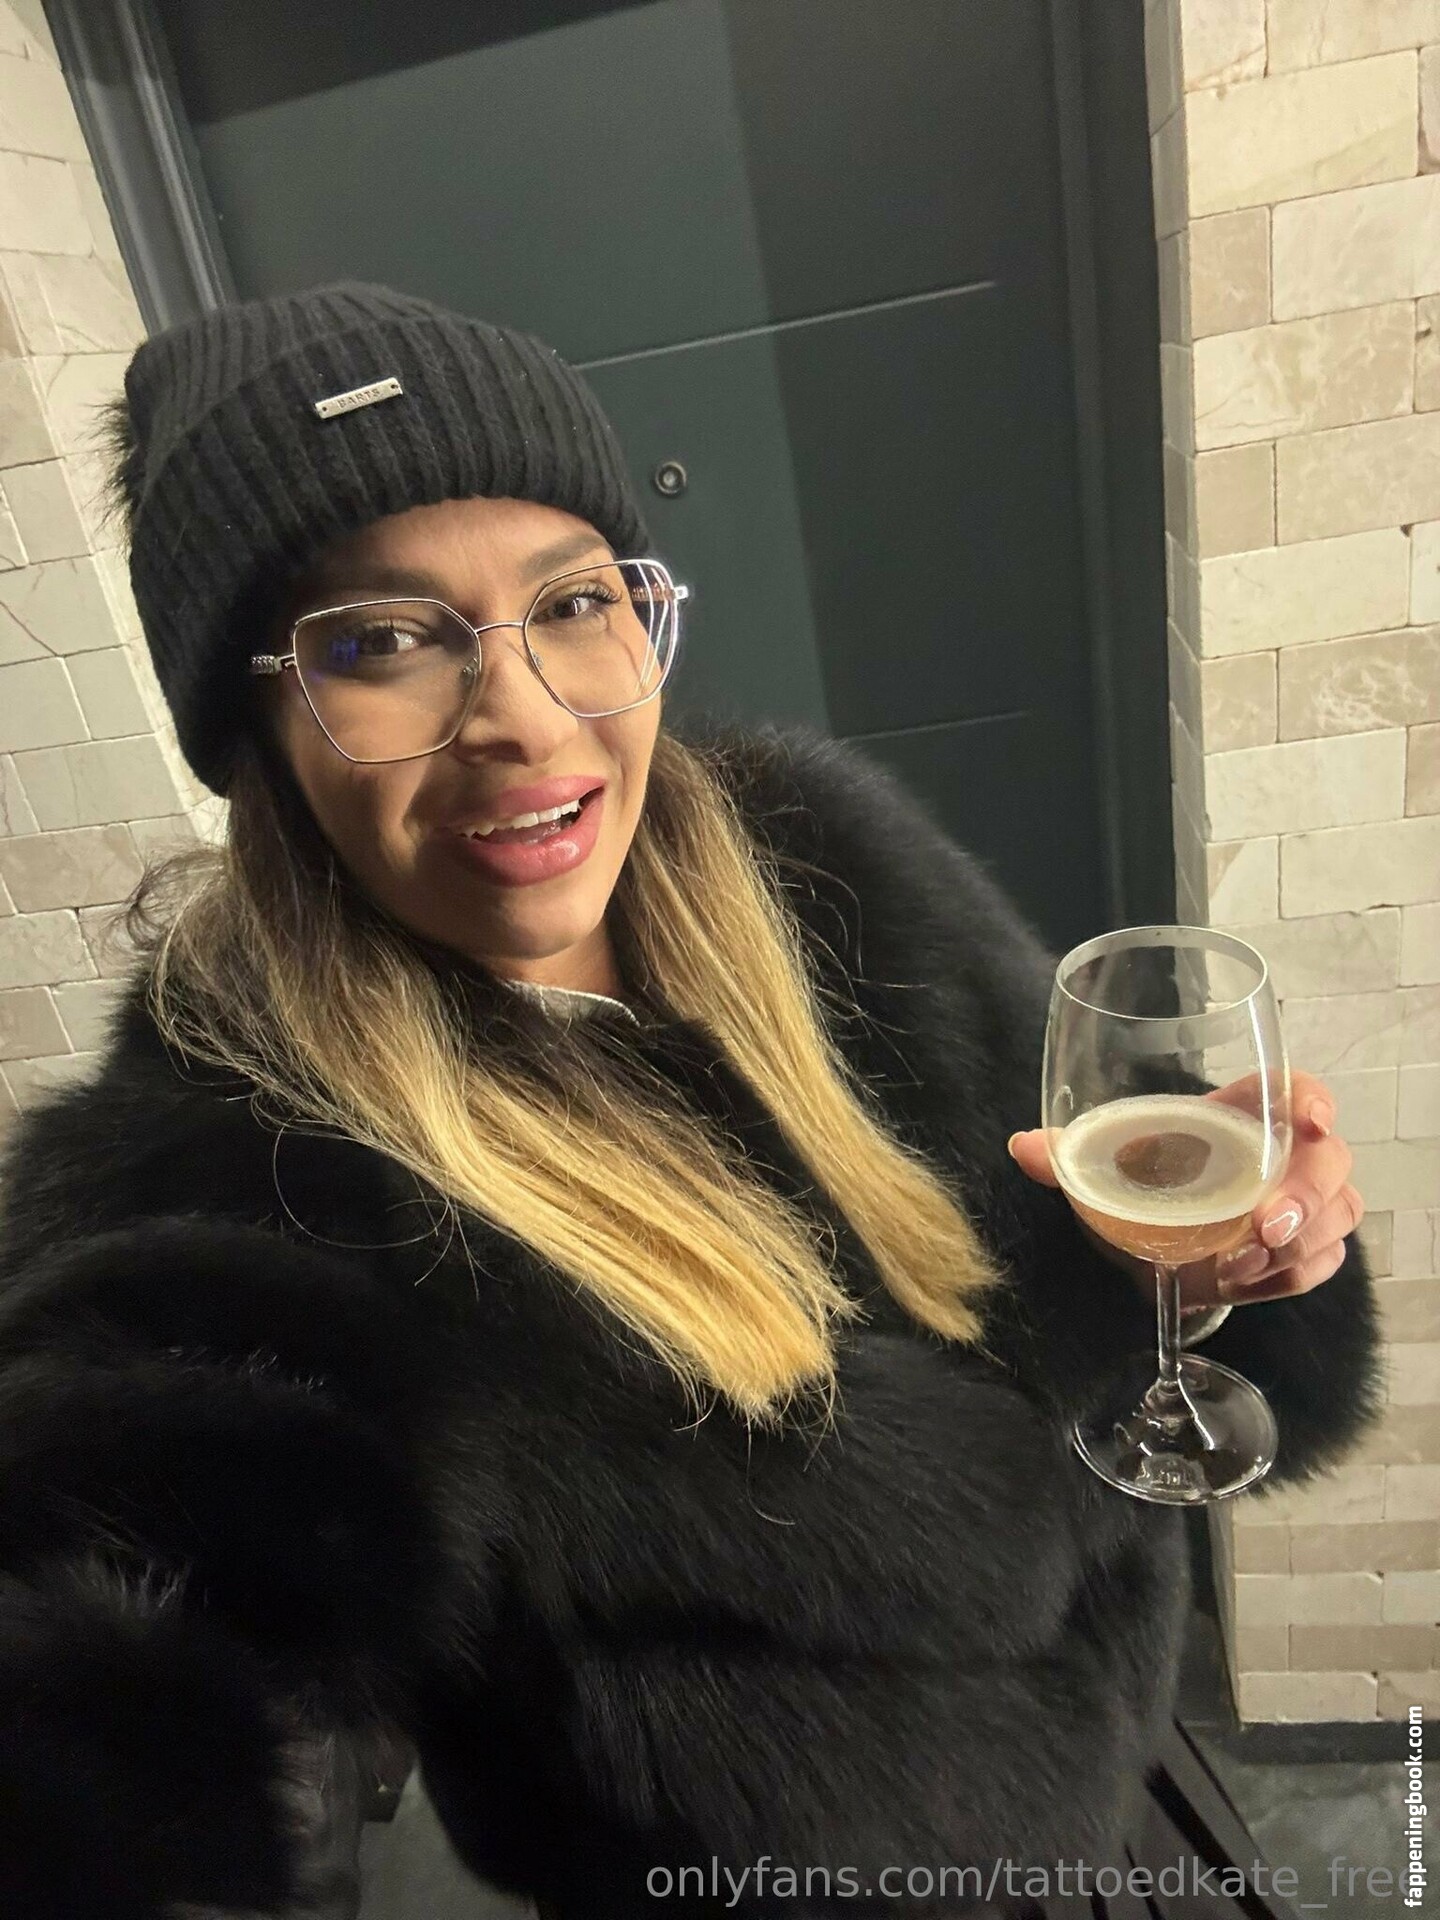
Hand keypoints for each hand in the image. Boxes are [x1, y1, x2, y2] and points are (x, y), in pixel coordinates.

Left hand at [1007, 1070, 1364, 1309]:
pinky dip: (1285, 1277)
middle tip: (1265, 1225)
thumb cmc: (1150, 1187)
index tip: (1312, 1121)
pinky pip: (1322, 1264)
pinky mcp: (1310, 1250)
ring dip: (1293, 1247)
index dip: (1315, 1101)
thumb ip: (1069, 1155)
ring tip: (1234, 1265)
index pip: (1300, 1091)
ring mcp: (1311, 1204)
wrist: (1162, 1244)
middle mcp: (1290, 1154)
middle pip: (1331, 1163)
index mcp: (1249, 1112)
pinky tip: (1240, 1281)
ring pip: (1335, 1218)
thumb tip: (1022, 1147)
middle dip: (1307, 1197)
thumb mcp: (1111, 1171)